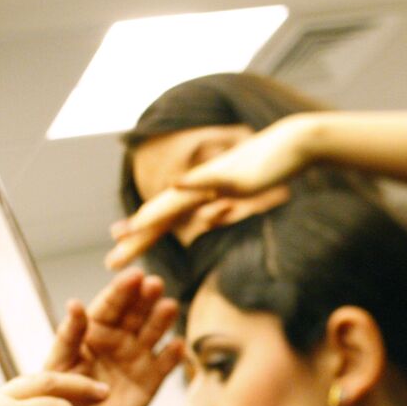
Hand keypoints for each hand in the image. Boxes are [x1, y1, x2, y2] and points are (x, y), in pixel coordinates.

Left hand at [44, 270, 182, 405]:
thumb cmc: (62, 391)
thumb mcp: (59, 362)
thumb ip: (69, 335)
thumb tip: (74, 304)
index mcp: (95, 328)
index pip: (110, 304)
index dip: (122, 289)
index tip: (134, 275)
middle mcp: (119, 337)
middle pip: (136, 312)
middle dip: (146, 297)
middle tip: (155, 284)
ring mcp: (137, 357)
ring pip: (153, 332)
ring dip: (162, 319)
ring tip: (168, 307)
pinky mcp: (151, 380)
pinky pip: (165, 364)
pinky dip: (173, 356)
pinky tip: (177, 346)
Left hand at [105, 115, 311, 268]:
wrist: (296, 144)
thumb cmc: (269, 168)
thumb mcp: (241, 193)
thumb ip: (224, 203)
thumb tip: (212, 214)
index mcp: (201, 194)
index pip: (165, 217)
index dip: (141, 232)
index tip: (117, 244)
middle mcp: (201, 186)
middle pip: (163, 215)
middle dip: (136, 239)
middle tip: (110, 261)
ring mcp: (217, 180)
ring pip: (179, 200)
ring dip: (154, 214)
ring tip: (130, 229)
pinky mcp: (237, 176)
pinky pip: (212, 178)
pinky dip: (193, 182)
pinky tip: (176, 183)